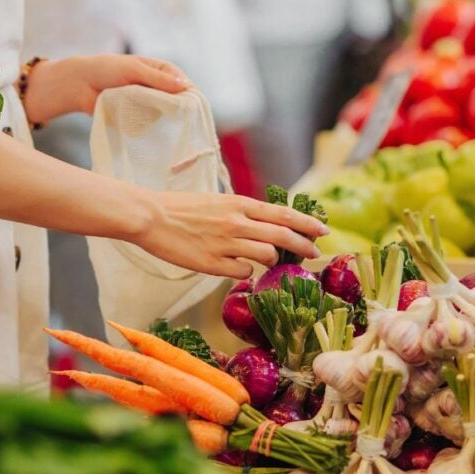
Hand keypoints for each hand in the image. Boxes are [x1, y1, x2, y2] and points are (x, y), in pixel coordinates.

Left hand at [23, 54, 190, 125]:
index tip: (192, 107)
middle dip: (177, 108)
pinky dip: (148, 124)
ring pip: (164, 113)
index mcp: (160, 70)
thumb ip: (158, 79)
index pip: (183, 82)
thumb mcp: (134, 70)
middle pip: (177, 100)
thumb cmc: (106, 70)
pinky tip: (144, 125)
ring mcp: (148, 102)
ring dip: (160, 117)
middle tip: (179, 120)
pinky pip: (149, 123)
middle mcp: (157, 86)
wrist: (79, 85)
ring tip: (154, 119)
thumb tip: (185, 86)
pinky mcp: (137, 116)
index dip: (188, 94)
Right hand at [128, 192, 328, 279]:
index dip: (307, 223)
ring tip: (268, 261)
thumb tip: (266, 225)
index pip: (283, 213)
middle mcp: (236, 222)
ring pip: (266, 255)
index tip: (323, 231)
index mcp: (239, 203)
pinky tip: (237, 267)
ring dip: (273, 261)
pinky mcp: (212, 264)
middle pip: (283, 235)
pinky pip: (242, 271)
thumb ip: (242, 212)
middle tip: (316, 254)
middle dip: (304, 246)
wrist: (151, 217)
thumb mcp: (218, 201)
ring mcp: (225, 244)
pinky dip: (245, 271)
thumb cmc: (182, 208)